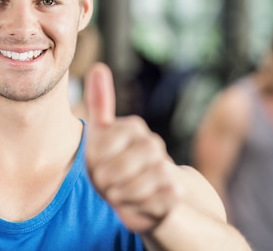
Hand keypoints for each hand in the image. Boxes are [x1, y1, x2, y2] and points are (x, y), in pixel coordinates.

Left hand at [85, 63, 183, 233]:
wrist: (141, 197)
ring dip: (123, 193)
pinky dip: (140, 206)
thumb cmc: (113, 165)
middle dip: (108, 180)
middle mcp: (153, 143)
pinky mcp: (176, 191)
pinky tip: (139, 202)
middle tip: (106, 183)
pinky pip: (154, 200)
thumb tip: (99, 65)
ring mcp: (167, 166)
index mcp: (132, 128)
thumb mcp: (100, 137)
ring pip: (137, 183)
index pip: (103, 146)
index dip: (96, 161)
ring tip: (120, 192)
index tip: (97, 164)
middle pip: (119, 167)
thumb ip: (99, 103)